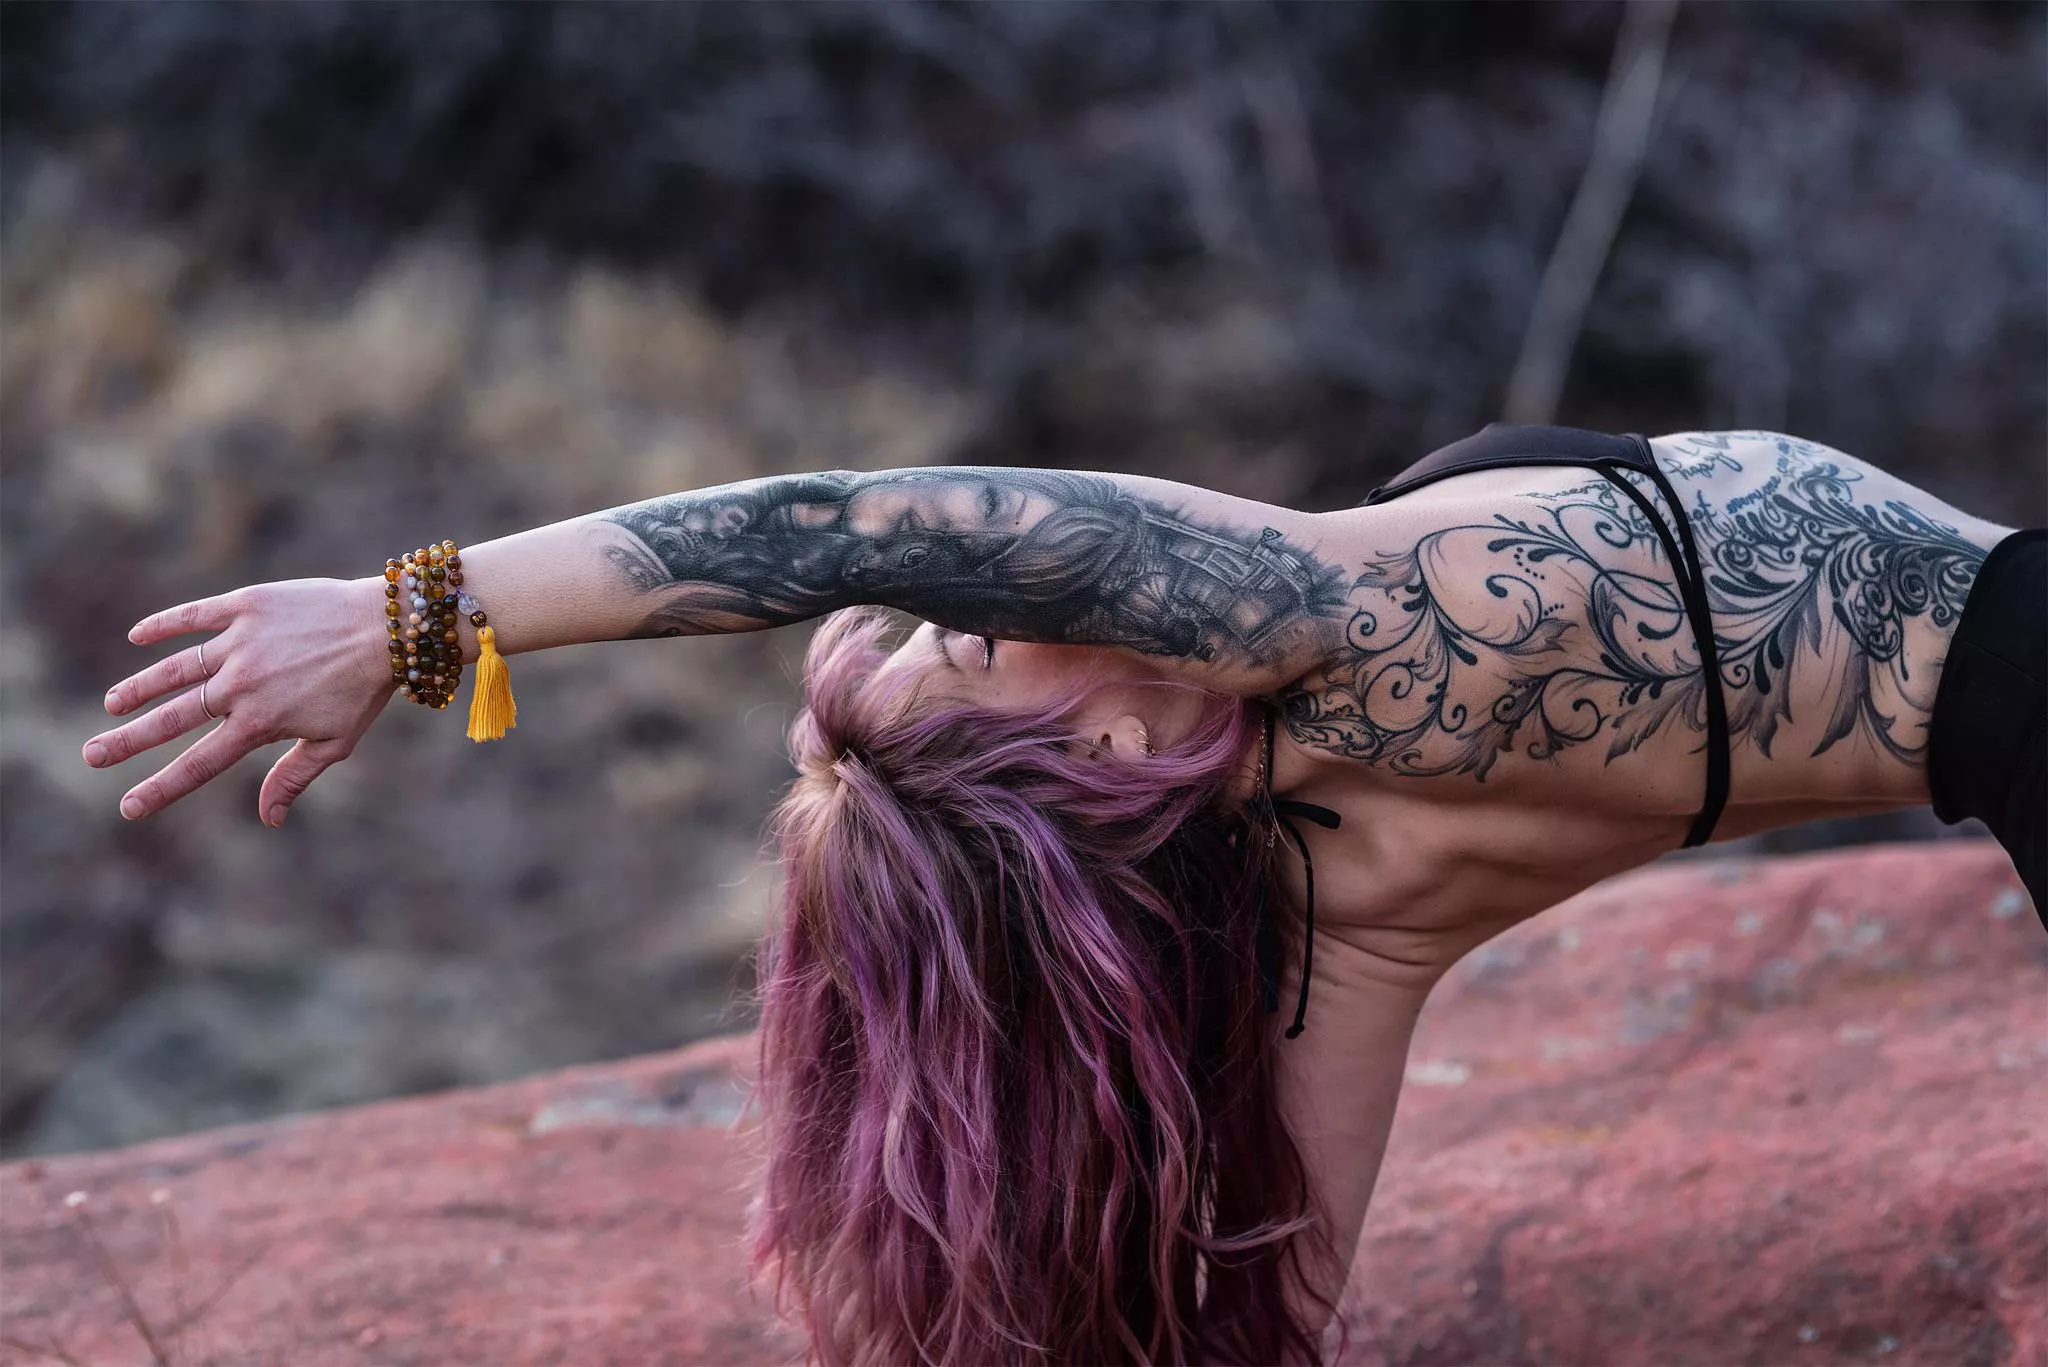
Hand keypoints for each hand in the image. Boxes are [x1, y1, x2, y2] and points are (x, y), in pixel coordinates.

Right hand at [84, 577, 397, 825]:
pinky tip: (137, 636)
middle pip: (172, 718)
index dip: (160, 788)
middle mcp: (241, 685)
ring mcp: (240, 643)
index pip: (198, 764)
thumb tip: (269, 819)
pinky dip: (164, 625)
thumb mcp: (335, 742)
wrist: (389, 628)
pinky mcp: (247, 606)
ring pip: (176, 669)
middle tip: (91, 755)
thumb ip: (293, 776)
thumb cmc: (365, 690)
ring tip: (112, 704)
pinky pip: (194, 615)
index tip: (127, 808)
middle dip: (129, 740)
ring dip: (140, 687)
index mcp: (260, 723)